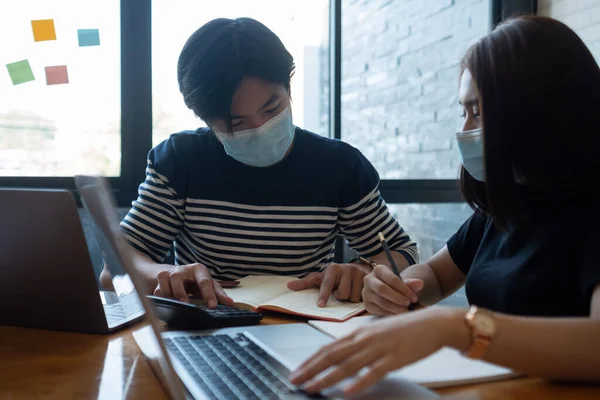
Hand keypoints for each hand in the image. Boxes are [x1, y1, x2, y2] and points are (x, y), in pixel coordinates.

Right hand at [153, 263, 238, 307]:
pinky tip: (165, 303)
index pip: (204, 281)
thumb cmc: (197, 281)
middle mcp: (183, 270)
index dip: (209, 294)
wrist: (177, 274)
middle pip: (178, 277)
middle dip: (180, 291)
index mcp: (199, 270)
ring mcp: (170, 273)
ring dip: (167, 292)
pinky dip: (159, 296)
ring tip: (174, 303)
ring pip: (164, 279)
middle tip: (185, 303)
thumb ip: (219, 294)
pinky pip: (156, 288)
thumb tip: (231, 303)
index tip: (212, 306)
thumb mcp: (210, 285)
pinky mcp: (160, 280)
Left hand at [287, 263, 370, 306]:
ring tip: (350, 289)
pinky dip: (360, 297)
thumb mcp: (321, 277)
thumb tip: (288, 286)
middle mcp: (346, 268)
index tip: (320, 305)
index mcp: (332, 269)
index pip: (326, 284)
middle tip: (341, 289)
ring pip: (353, 297)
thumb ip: (306, 282)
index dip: (323, 295)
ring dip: (351, 297)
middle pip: (342, 294)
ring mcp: (359, 273)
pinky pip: (362, 297)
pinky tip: (358, 290)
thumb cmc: (336, 276)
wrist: (359, 267)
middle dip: (341, 296)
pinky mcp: (368, 278)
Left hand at [289, 308, 454, 394]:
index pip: (328, 347)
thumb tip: (342, 355)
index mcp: (359, 333)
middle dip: (311, 369)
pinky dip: (360, 382)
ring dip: (326, 377)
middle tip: (294, 380)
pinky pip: (374, 372)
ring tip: (311, 387)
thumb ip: (359, 343)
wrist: (431, 322)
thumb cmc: (404, 329)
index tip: (297, 370)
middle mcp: (364, 339)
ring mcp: (379, 348)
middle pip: (332, 356)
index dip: (310, 360)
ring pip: (347, 365)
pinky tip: (348, 391)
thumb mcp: (376, 332)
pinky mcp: (394, 359)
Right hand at [362, 264, 422, 315]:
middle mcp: (369, 280)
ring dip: (395, 308)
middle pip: (382, 289)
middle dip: (397, 298)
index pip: (392, 279)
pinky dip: (390, 314)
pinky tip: (399, 315)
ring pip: (381, 301)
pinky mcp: (367, 305)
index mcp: (379, 270)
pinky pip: (379, 310)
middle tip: (408, 304)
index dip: (404, 289)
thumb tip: (420, 283)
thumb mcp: (404, 282)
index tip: (414, 298)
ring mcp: (366, 293)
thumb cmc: (396, 285)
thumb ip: (411, 283)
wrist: (387, 291)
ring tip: (406, 311)